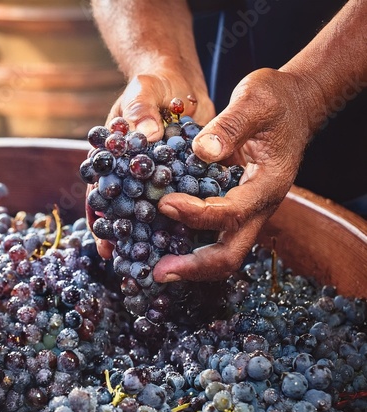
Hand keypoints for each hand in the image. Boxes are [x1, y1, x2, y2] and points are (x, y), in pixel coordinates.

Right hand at [87, 72, 215, 258]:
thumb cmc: (152, 86)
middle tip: (122, 257)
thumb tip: (147, 135)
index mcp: (115, 160)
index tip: (101, 231)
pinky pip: (183, 202)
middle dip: (122, 232)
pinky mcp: (184, 180)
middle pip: (124, 208)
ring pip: (153, 212)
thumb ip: (141, 109)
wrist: (181, 85)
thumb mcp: (142, 91)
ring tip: (155, 257)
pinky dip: (185, 218)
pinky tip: (190, 236)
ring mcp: (159, 182)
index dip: (98, 211)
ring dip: (152, 234)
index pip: (101, 188)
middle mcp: (134, 176)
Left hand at [153, 68, 314, 281]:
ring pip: (223, 252)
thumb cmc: (276, 99)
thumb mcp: (255, 99)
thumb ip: (230, 125)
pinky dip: (190, 246)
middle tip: (159, 271)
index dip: (197, 214)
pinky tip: (162, 243)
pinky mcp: (236, 207)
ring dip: (191, 265)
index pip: (232, 213)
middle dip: (195, 267)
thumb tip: (201, 151)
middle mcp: (259, 206)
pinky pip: (214, 236)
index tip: (165, 204)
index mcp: (268, 184)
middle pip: (231, 253)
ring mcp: (248, 211)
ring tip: (157, 266)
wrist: (295, 106)